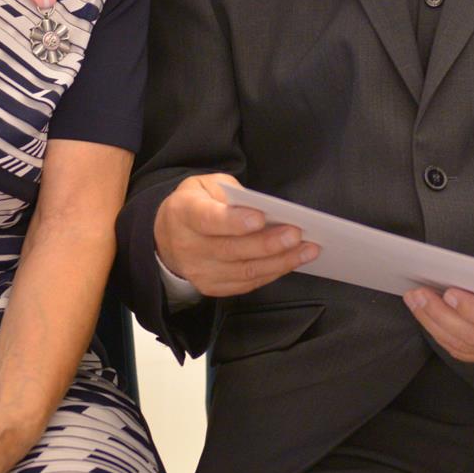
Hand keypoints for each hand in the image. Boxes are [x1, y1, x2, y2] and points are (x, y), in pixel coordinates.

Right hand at [155, 173, 318, 297]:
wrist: (166, 236)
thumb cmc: (194, 204)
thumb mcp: (204, 185)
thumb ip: (230, 192)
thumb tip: (262, 208)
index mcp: (184, 214)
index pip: (209, 220)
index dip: (235, 221)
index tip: (261, 218)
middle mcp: (188, 247)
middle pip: (232, 250)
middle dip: (268, 243)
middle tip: (297, 234)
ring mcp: (200, 271)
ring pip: (244, 271)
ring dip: (280, 262)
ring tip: (307, 250)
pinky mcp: (212, 287)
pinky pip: (247, 283)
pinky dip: (273, 272)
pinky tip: (292, 261)